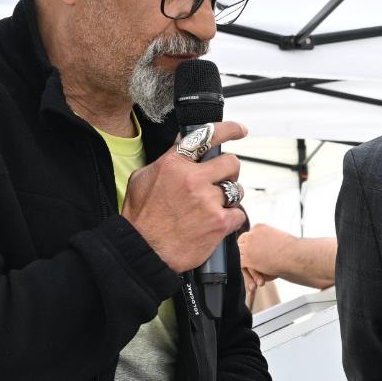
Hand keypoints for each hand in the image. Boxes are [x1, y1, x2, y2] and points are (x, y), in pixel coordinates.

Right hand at [122, 119, 251, 272]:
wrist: (142, 251)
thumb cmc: (141, 218)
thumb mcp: (143, 178)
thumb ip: (166, 160)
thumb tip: (181, 144)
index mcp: (174, 164)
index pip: (207, 137)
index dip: (229, 130)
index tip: (240, 130)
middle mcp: (193, 179)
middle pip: (231, 163)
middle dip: (228, 172)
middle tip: (219, 181)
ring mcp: (208, 201)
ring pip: (237, 189)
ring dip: (229, 197)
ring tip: (212, 207)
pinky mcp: (219, 223)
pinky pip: (239, 214)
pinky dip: (231, 219)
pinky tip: (215, 223)